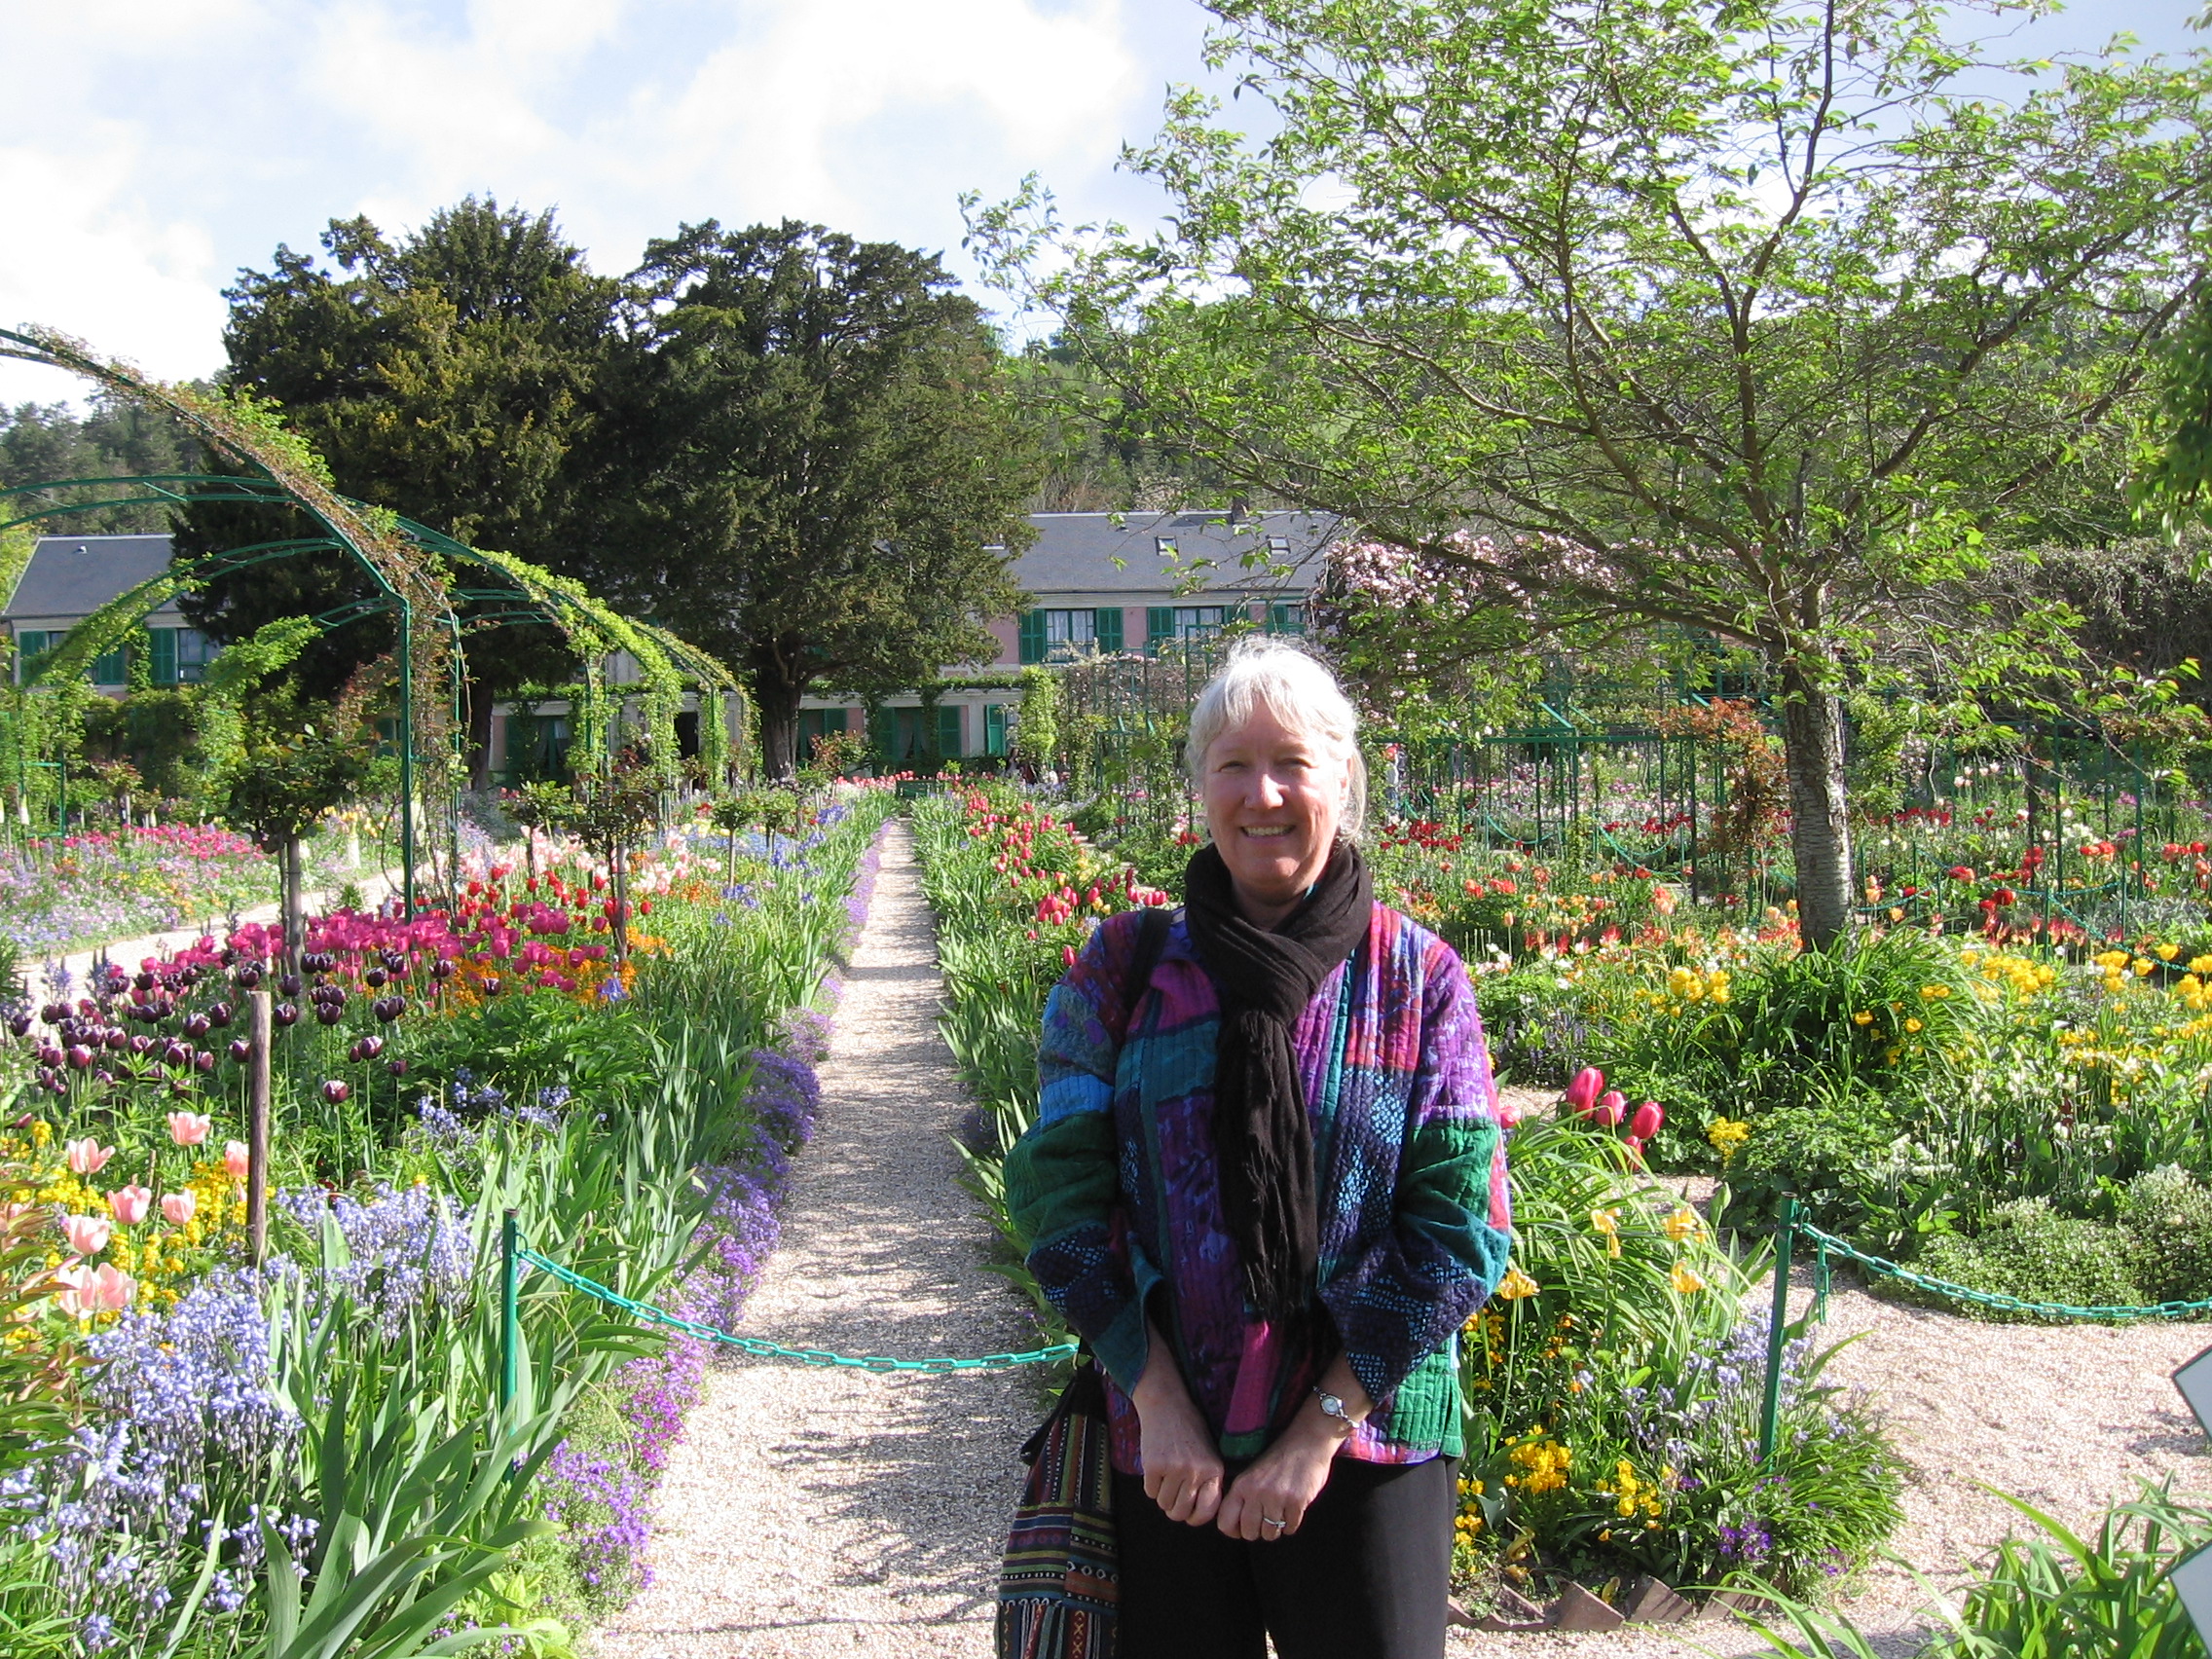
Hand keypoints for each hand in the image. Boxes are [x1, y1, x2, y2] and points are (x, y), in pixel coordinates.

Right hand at [1132, 1341, 1224, 1525]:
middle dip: (1174, 1509)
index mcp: (1214, 1470)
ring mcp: (1174, 1469)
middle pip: (1181, 1513)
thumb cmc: (1189, 1431)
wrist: (1167, 1405)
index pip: (1207, 1511)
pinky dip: (1151, 1485)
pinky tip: (1156, 1468)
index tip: (1189, 1514)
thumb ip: (1207, 1482)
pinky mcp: (1154, 1466)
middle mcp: (1196, 1472)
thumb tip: (1197, 1515)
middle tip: (1172, 1496)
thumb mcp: (1209, 1454)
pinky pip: (1150, 1492)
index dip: (1195, 1518)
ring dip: (1162, 1495)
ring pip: (1163, 1504)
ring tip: (1165, 1476)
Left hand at [1215, 1412, 1339, 1540]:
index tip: (1243, 1527)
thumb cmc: (1278, 1459)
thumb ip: (1242, 1496)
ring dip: (1276, 1529)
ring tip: (1279, 1514)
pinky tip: (1292, 1511)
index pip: (1225, 1523)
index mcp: (1241, 1484)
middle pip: (1249, 1533)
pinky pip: (1290, 1529)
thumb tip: (1234, 1526)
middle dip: (1257, 1531)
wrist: (1306, 1442)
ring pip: (1270, 1534)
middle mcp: (1256, 1492)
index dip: (1234, 1530)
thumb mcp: (1252, 1473)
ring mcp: (1277, 1498)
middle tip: (1265, 1521)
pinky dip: (1291, 1524)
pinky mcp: (1296, 1502)